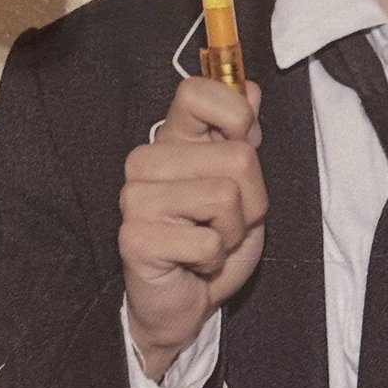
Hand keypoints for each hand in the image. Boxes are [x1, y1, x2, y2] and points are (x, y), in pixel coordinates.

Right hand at [120, 77, 267, 379]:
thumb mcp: (241, 182)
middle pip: (238, 156)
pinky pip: (210, 241)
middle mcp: (147, 161)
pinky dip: (216, 259)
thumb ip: (243, 133)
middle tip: (227, 221)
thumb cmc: (211, 238)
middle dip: (252, 199)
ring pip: (226, 197)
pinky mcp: (135, 238)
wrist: (185, 300)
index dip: (237, 115)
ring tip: (211, 240)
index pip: (197, 92)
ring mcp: (135, 198)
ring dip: (234, 231)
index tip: (242, 143)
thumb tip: (250, 87)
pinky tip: (194, 262)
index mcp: (172, 138)